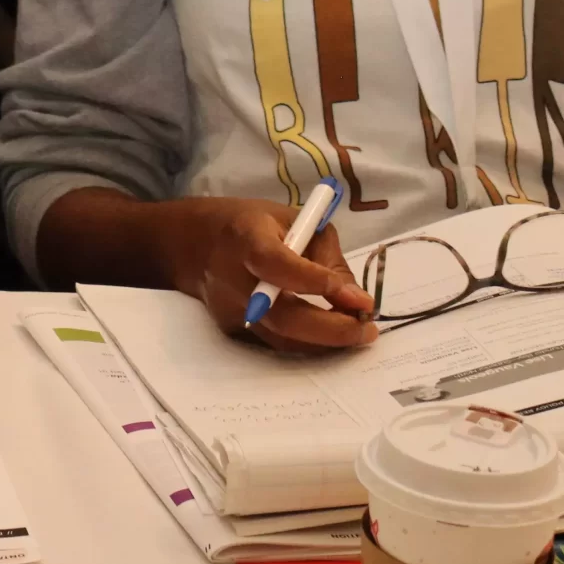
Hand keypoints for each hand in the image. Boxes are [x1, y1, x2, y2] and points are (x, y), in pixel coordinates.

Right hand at [162, 199, 377, 351]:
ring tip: (357, 333)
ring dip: (325, 342)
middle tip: (368, 330)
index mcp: (246, 237)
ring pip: (281, 339)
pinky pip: (275, 343)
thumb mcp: (294, 221)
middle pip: (281, 315)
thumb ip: (326, 257)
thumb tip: (357, 300)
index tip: (359, 299)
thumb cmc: (253, 225)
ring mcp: (228, 308)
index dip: (315, 282)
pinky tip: (330, 336)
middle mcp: (231, 277)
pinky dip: (307, 343)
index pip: (276, 263)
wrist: (195, 244)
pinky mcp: (230, 329)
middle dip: (331, 329)